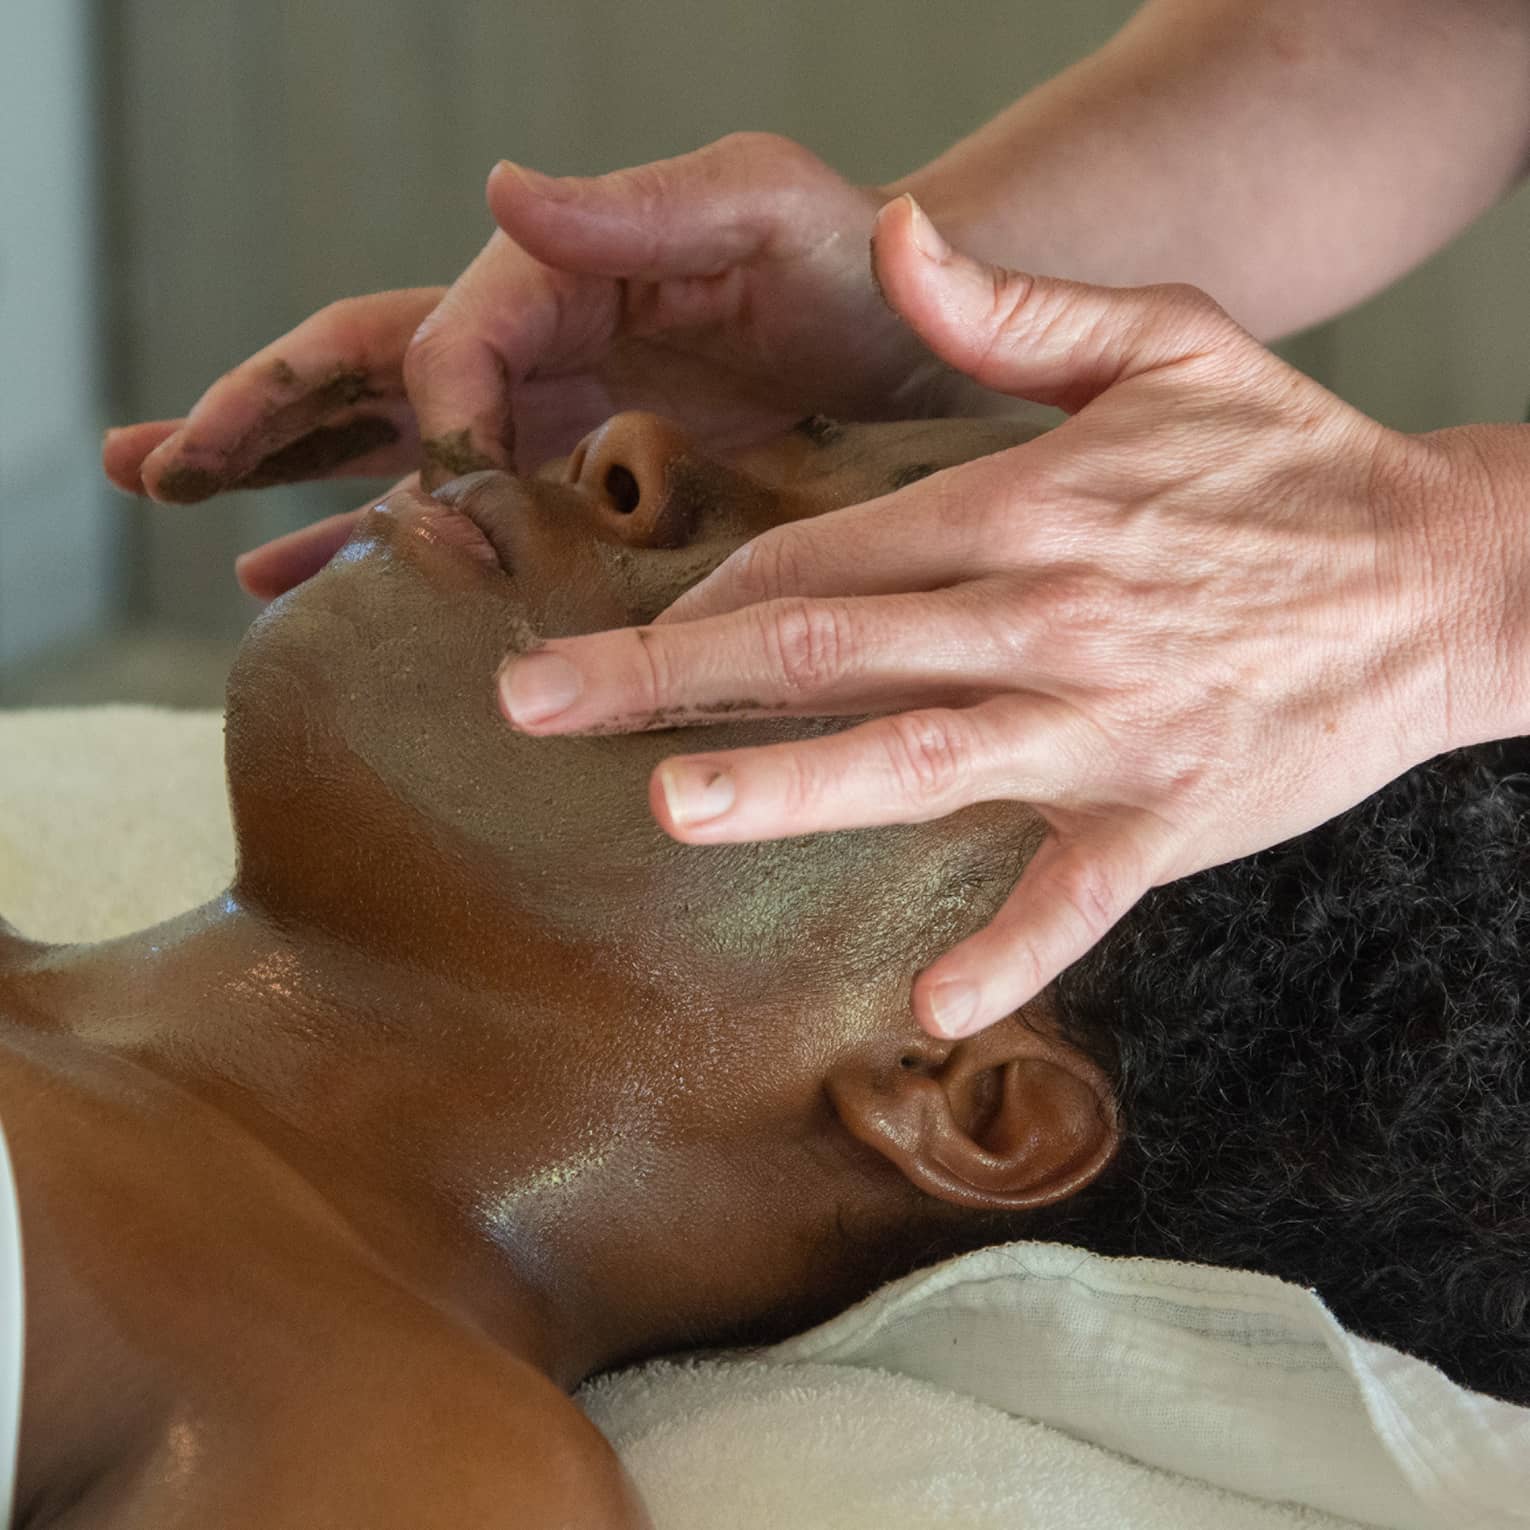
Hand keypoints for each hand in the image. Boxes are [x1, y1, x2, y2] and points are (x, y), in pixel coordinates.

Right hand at [105, 133, 968, 598]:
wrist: (919, 334)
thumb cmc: (854, 259)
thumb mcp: (756, 204)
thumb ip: (633, 207)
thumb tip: (499, 190)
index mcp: (558, 273)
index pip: (439, 344)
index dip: (423, 419)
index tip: (446, 502)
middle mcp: (531, 339)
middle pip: (358, 373)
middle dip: (253, 417)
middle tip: (147, 462)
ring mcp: (546, 411)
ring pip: (386, 448)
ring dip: (285, 486)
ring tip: (190, 521)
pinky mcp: (578, 474)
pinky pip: (462, 508)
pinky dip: (386, 539)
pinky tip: (320, 579)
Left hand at [497, 195, 1490, 1039]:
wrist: (1449, 573)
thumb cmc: (1293, 462)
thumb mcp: (1168, 340)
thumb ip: (1014, 304)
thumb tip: (893, 236)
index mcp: (1027, 505)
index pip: (826, 548)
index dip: (710, 588)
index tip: (622, 627)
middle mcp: (1045, 614)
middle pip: (828, 645)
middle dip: (667, 673)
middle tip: (533, 705)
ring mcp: (1106, 724)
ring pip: (917, 757)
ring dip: (790, 785)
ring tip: (668, 804)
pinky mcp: (1171, 818)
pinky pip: (1078, 899)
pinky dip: (1011, 954)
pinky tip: (930, 1014)